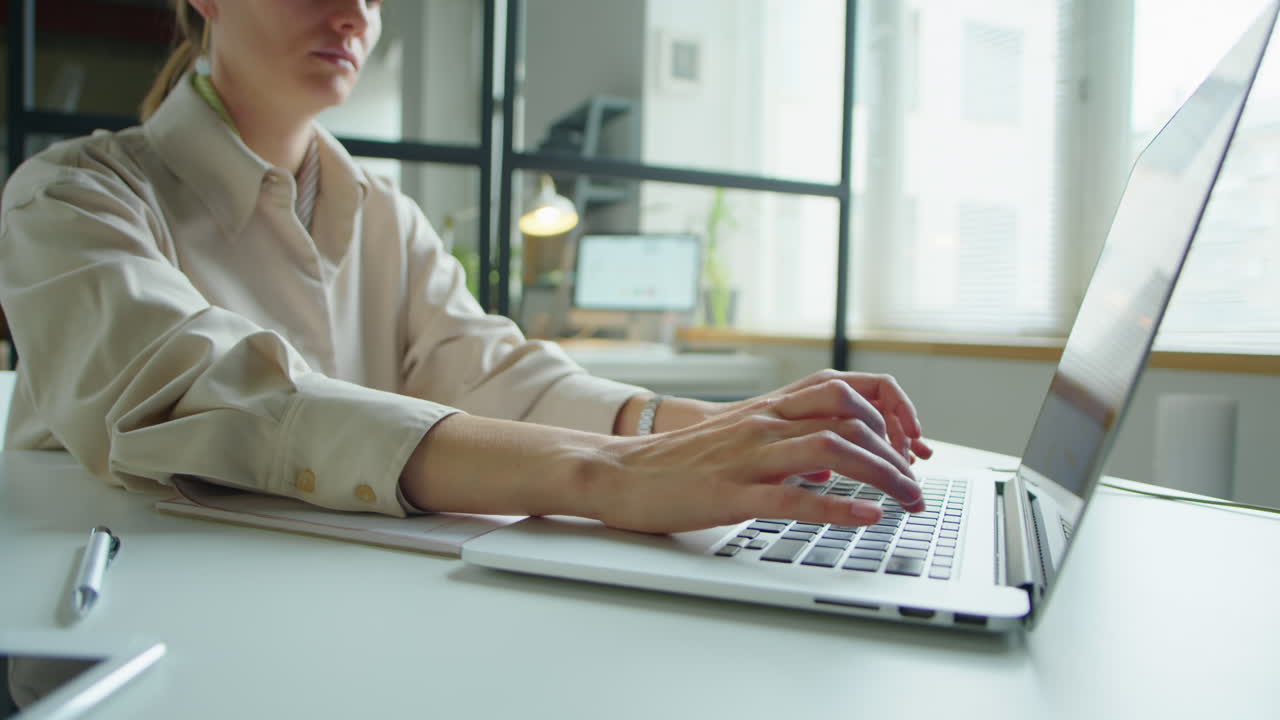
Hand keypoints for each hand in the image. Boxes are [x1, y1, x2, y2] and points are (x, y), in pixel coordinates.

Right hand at [589, 377, 927, 533]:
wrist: (617, 473)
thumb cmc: (676, 463)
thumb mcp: (738, 440)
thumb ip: (784, 444)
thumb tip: (831, 462)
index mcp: (767, 409)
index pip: (846, 389)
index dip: (891, 410)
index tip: (912, 444)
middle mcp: (763, 423)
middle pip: (850, 414)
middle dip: (897, 448)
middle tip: (916, 482)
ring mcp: (748, 456)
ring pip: (832, 448)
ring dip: (882, 474)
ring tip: (907, 500)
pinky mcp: (731, 493)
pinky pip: (793, 495)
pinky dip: (837, 506)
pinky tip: (865, 517)